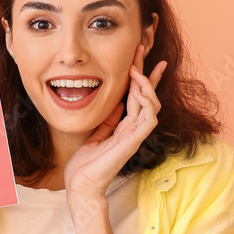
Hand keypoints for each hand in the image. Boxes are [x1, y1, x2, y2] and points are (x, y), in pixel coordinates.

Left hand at [63, 44, 166, 198]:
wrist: (81, 184)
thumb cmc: (85, 163)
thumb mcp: (95, 133)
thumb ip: (108, 119)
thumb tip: (116, 102)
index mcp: (125, 126)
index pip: (137, 96)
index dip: (141, 76)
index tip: (138, 56)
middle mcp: (133, 128)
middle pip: (147, 95)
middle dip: (146, 71)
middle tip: (141, 49)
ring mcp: (135, 135)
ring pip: (152, 104)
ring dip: (146, 84)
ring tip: (136, 70)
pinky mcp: (133, 142)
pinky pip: (148, 119)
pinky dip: (146, 103)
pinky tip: (137, 91)